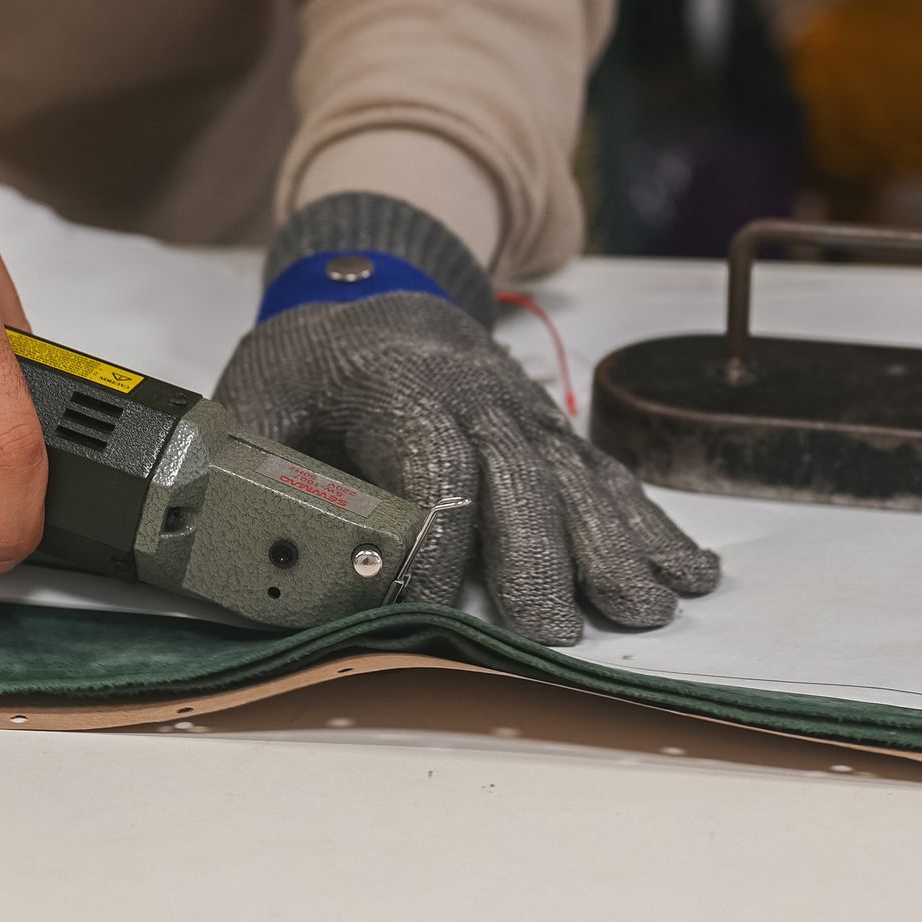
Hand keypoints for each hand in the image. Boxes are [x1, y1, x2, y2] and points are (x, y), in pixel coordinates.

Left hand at [215, 292, 719, 644]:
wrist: (380, 288)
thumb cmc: (310, 360)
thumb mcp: (253, 393)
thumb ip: (247, 462)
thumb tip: (232, 541)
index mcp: (394, 382)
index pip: (428, 463)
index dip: (431, 541)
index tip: (426, 612)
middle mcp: (474, 393)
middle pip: (518, 476)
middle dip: (540, 557)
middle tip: (555, 633)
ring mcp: (523, 411)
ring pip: (576, 477)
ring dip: (615, 547)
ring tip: (646, 611)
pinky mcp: (552, 431)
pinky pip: (607, 475)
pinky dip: (650, 524)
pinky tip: (689, 572)